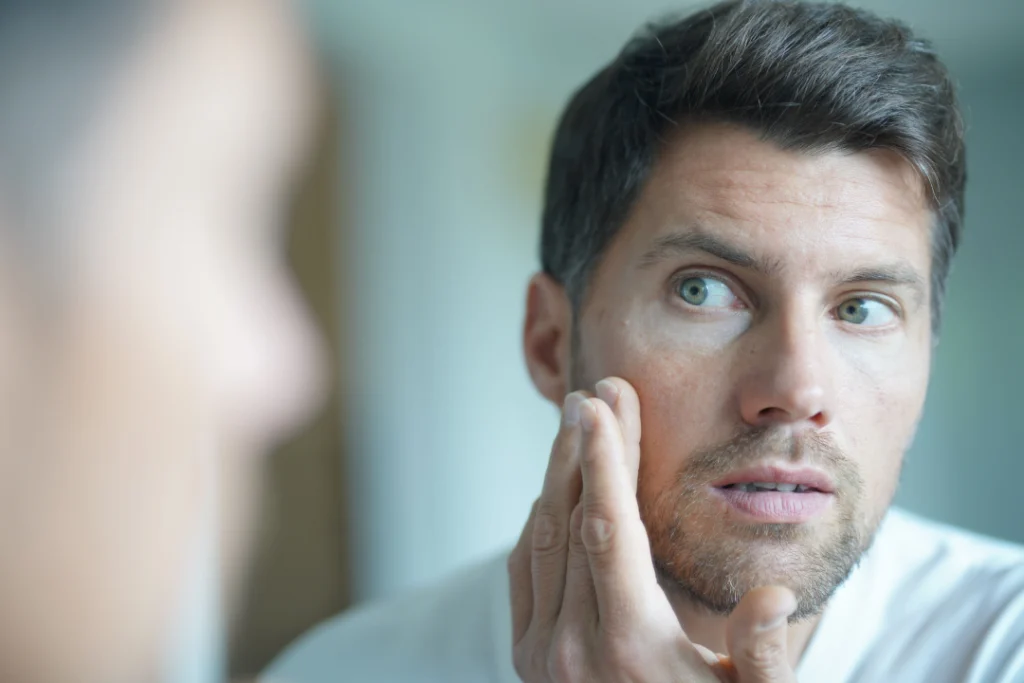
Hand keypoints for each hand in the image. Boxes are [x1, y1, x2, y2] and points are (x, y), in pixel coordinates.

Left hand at [507, 377, 798, 681]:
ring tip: (579, 423)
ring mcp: (538, 654)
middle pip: (570, 520)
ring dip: (558, 475)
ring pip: (541, 537)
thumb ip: (765, 657)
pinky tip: (559, 488)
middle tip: (597, 391)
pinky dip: (541, 517)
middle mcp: (570, 648)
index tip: (603, 404)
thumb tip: (777, 597)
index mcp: (630, 649)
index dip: (604, 460)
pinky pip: (525, 567)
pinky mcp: (523, 656)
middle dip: (585, 449)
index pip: (608, 529)